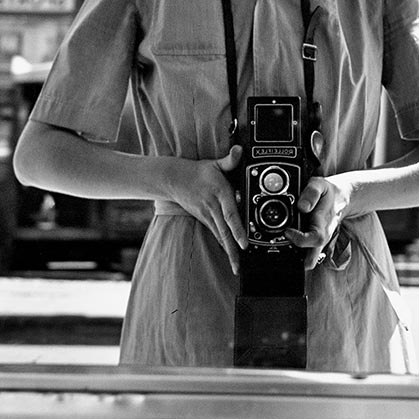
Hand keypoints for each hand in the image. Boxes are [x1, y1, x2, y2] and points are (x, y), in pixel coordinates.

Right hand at [163, 146, 245, 271]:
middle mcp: (214, 208)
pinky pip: (216, 235)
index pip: (230, 214)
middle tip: (240, 265)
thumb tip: (240, 150)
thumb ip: (230, 160)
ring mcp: (208, 216)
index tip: (244, 243)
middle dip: (233, 249)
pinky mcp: (205, 219)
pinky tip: (229, 257)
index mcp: (220, 194)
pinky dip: (223, 246)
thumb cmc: (198, 172)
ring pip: (221, 236)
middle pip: (225, 232)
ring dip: (229, 252)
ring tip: (236, 267)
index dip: (237, 229)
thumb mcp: (214, 164)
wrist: (174, 179)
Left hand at [286, 173, 351, 269]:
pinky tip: (287, 242)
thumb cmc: (328, 192)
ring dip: (295, 257)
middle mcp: (322, 236)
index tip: (287, 231)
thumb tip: (302, 207)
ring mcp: (319, 241)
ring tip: (282, 246)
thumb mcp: (320, 185)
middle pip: (311, 259)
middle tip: (283, 249)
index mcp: (323, 224)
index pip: (314, 239)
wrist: (341, 198)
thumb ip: (311, 193)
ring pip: (308, 260)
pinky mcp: (315, 242)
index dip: (300, 239)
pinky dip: (296, 251)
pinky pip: (306, 254)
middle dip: (295, 260)